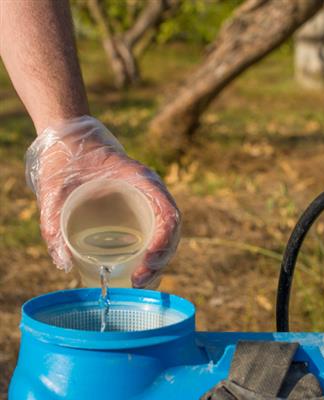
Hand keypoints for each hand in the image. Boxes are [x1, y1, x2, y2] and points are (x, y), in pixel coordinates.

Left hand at [25, 116, 180, 287]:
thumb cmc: (65, 160)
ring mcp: (147, 201)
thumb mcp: (55, 189)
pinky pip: (155, 233)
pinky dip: (152, 253)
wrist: (68, 141)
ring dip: (159, 261)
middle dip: (160, 260)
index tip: (146, 262)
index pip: (168, 215)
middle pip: (171, 231)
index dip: (163, 242)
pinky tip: (139, 269)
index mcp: (142, 180)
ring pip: (166, 235)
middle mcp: (151, 192)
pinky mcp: (139, 209)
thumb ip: (52, 223)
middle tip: (138, 281)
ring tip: (139, 281)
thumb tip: (63, 264)